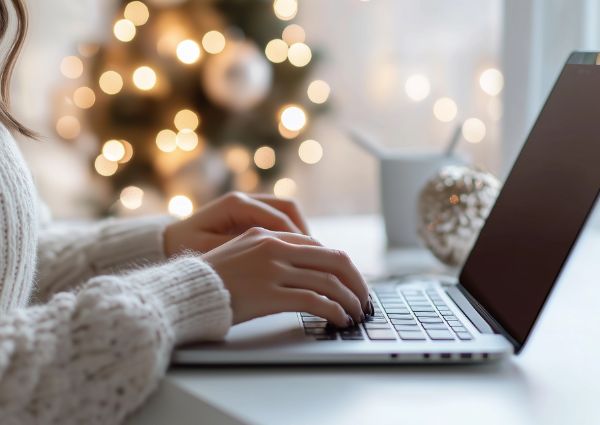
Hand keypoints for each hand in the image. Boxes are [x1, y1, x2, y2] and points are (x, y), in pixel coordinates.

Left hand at [164, 192, 308, 256]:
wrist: (167, 245)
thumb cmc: (185, 250)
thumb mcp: (213, 253)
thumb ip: (243, 250)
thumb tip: (275, 256)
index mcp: (236, 205)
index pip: (279, 217)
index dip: (298, 239)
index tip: (309, 259)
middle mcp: (245, 200)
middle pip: (288, 208)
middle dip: (304, 233)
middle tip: (315, 257)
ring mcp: (248, 206)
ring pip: (286, 213)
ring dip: (299, 233)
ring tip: (308, 257)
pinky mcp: (248, 216)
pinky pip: (277, 221)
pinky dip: (289, 236)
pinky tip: (293, 256)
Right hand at [202, 227, 371, 326]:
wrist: (184, 291)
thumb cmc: (209, 279)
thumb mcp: (239, 254)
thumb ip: (268, 254)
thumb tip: (298, 268)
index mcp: (268, 235)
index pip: (317, 246)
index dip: (340, 265)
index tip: (348, 281)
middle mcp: (274, 248)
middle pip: (333, 259)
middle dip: (356, 280)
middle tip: (364, 297)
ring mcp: (273, 270)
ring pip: (329, 281)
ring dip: (350, 299)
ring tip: (356, 313)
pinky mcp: (271, 294)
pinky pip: (315, 301)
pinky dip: (334, 311)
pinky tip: (339, 320)